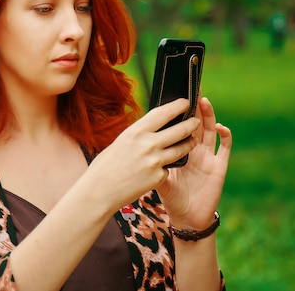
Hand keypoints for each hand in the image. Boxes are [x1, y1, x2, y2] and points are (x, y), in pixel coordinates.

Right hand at [85, 99, 200, 211]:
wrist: (99, 192)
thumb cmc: (105, 166)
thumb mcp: (121, 142)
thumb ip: (139, 135)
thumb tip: (154, 127)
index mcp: (136, 131)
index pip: (163, 113)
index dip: (177, 106)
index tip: (185, 102)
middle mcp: (148, 144)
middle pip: (179, 130)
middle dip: (191, 124)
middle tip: (196, 121)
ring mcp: (155, 162)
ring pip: (181, 149)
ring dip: (189, 144)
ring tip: (192, 141)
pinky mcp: (158, 177)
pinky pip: (168, 169)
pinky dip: (165, 168)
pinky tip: (158, 170)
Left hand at [157, 97, 231, 230]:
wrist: (187, 218)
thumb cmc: (172, 198)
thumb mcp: (157, 179)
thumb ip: (151, 164)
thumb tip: (135, 151)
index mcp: (179, 149)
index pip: (178, 125)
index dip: (178, 112)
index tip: (174, 95)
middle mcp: (195, 149)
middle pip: (195, 122)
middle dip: (194, 106)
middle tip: (192, 89)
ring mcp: (208, 156)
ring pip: (209, 130)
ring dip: (208, 115)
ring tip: (203, 101)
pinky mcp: (219, 166)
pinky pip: (224, 148)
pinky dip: (225, 135)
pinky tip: (221, 127)